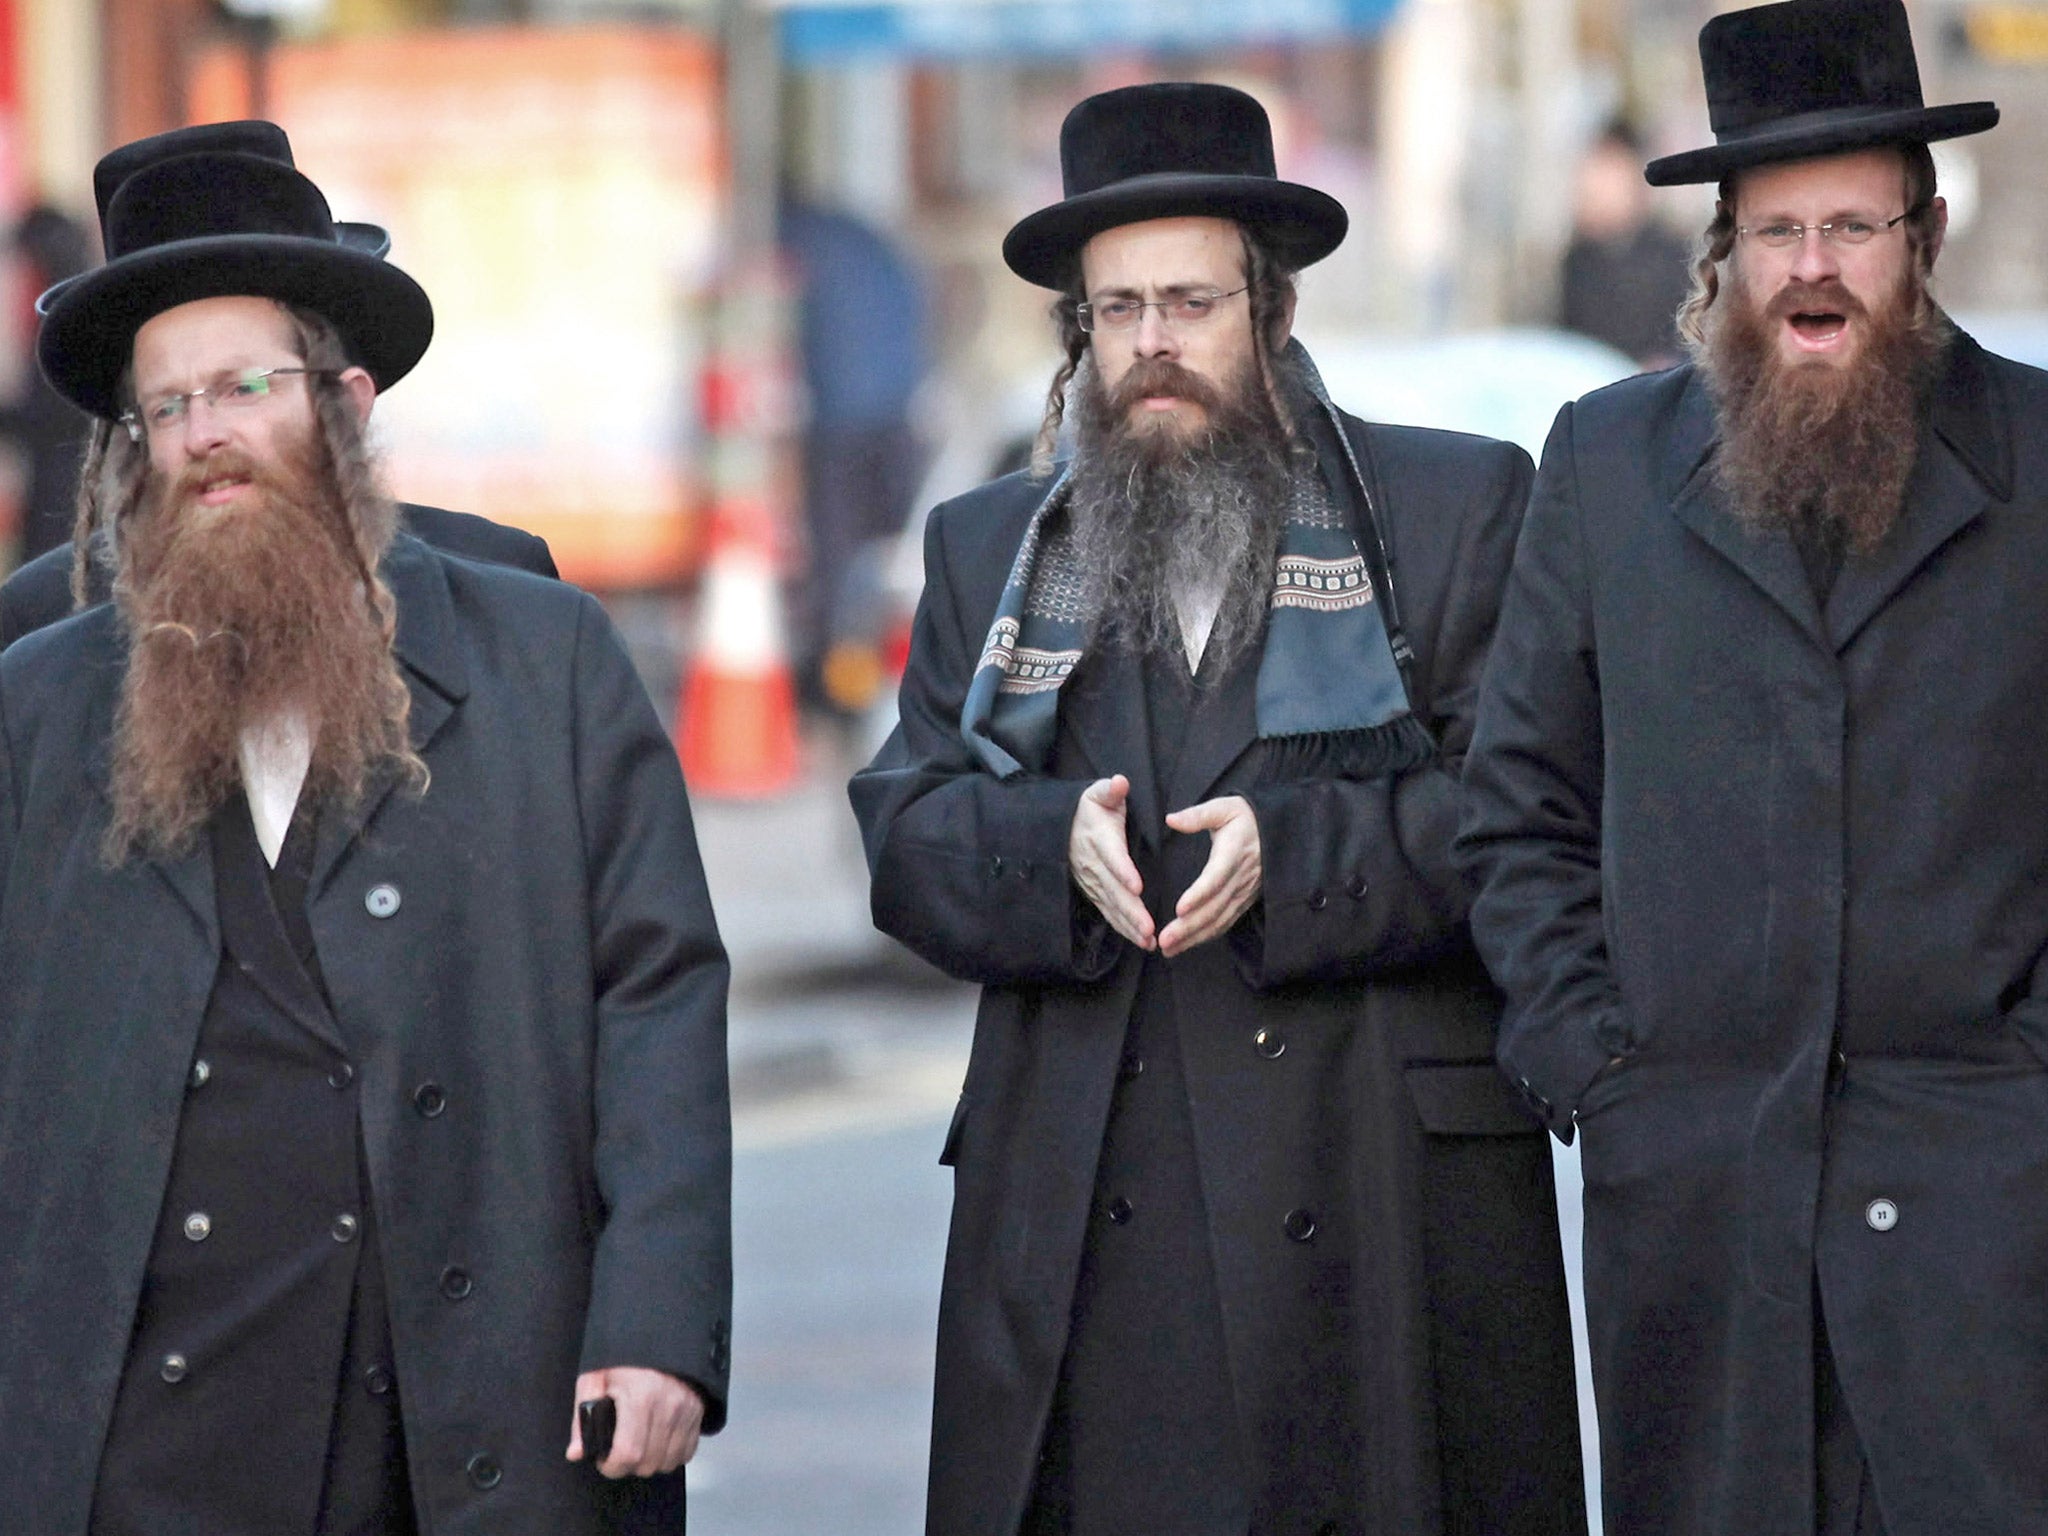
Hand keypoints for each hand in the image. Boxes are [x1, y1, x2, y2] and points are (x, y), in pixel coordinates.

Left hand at [566, 1366, 704, 1477]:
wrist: (661, 1332)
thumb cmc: (624, 1355)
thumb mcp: (595, 1378)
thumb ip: (583, 1418)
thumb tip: (576, 1453)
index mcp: (641, 1396)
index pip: (629, 1454)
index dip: (612, 1466)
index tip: (604, 1460)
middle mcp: (669, 1405)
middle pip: (649, 1463)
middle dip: (629, 1465)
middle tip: (619, 1449)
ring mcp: (688, 1409)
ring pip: (669, 1462)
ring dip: (651, 1462)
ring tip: (639, 1445)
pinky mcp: (699, 1411)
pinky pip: (688, 1452)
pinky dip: (671, 1455)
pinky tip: (657, 1441)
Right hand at [1069, 774, 1154, 950]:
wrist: (1063, 826)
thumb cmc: (1090, 809)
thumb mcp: (1098, 794)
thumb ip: (1110, 790)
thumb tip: (1120, 782)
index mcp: (1099, 838)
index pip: (1112, 856)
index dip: (1123, 871)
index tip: (1137, 885)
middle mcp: (1094, 865)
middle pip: (1113, 890)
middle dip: (1131, 911)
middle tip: (1149, 928)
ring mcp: (1093, 883)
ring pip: (1112, 907)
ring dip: (1130, 925)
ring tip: (1148, 939)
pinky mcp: (1095, 894)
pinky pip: (1110, 914)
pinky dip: (1125, 929)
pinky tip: (1143, 942)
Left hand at [1158, 796, 1260, 957]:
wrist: (1279, 830)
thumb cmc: (1245, 817)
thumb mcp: (1225, 807)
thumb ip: (1198, 815)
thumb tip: (1170, 819)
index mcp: (1234, 852)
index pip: (1216, 877)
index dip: (1199, 895)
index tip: (1179, 909)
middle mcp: (1241, 877)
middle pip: (1215, 907)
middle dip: (1189, 927)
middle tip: (1164, 940)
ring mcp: (1244, 892)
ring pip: (1219, 920)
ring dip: (1194, 937)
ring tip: (1168, 949)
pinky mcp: (1245, 900)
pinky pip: (1226, 922)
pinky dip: (1207, 936)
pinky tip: (1187, 945)